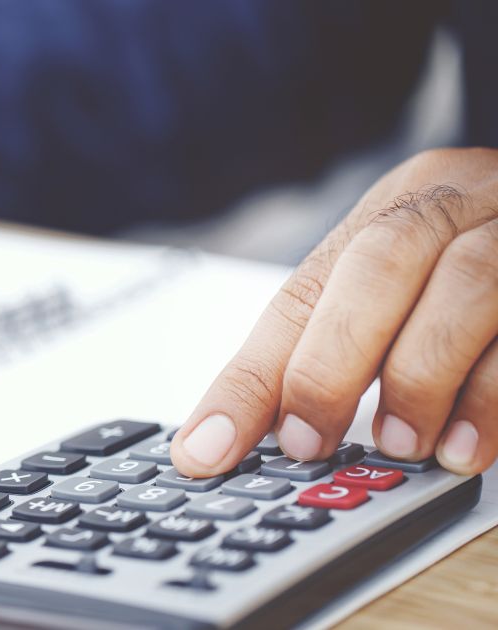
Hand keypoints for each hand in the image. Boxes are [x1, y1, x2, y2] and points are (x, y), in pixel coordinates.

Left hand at [171, 148, 497, 476]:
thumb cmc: (489, 268)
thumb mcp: (409, 291)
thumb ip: (348, 345)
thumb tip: (270, 435)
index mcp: (393, 210)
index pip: (298, 296)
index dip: (247, 380)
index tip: (203, 451)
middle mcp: (457, 201)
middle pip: (378, 264)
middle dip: (330, 364)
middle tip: (308, 443)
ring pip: (466, 284)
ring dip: (420, 377)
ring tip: (399, 446)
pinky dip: (495, 394)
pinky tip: (469, 446)